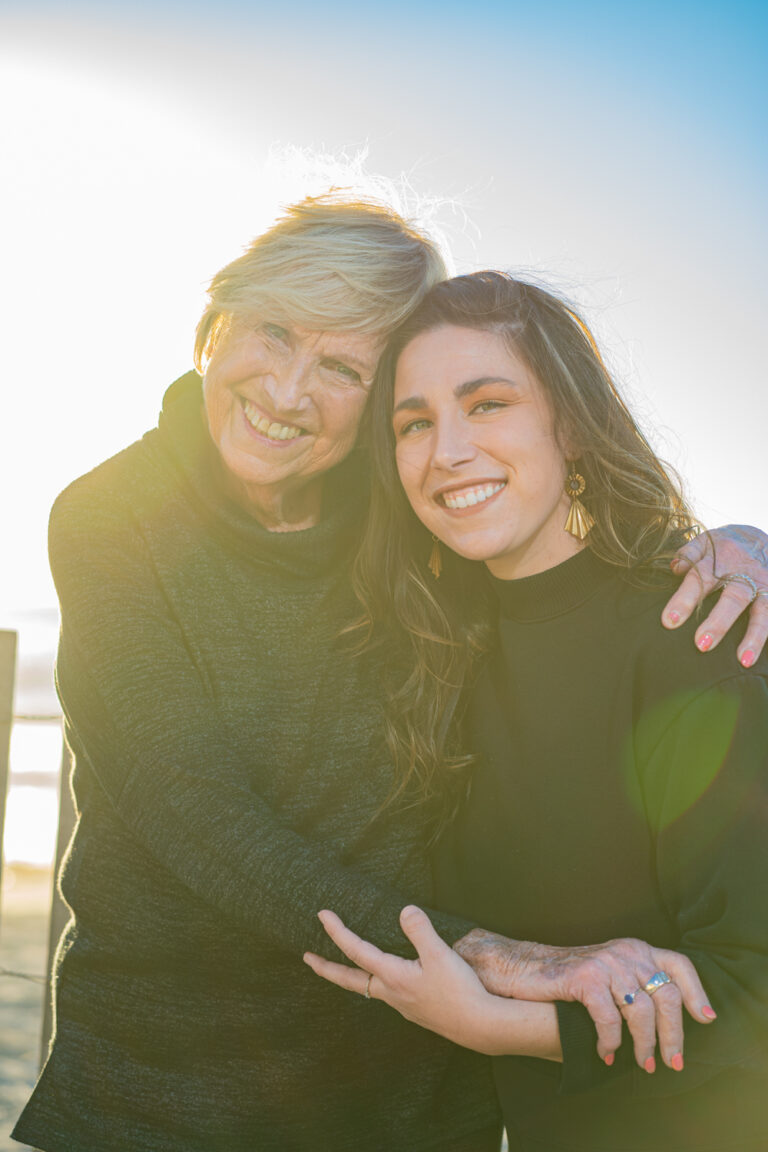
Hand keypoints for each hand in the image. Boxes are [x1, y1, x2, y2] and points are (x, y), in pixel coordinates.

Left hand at [304, 907, 560, 1058]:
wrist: (479, 1026)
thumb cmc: (459, 992)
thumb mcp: (440, 956)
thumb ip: (420, 931)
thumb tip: (404, 909)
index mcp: (393, 976)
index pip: (357, 951)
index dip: (337, 931)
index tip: (322, 915)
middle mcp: (392, 993)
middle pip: (351, 980)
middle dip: (327, 968)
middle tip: (308, 959)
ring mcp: (403, 1003)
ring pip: (368, 987)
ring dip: (352, 975)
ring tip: (346, 966)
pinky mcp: (416, 1008)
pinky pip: (387, 991)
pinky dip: (376, 981)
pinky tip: (390, 977)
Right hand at [453, 929, 714, 1071]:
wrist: (521, 968)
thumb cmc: (567, 979)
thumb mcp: (609, 973)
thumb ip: (635, 986)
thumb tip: (665, 1028)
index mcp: (635, 949)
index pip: (678, 965)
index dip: (696, 993)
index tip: (706, 1019)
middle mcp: (626, 951)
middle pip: (667, 995)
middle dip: (674, 1036)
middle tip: (671, 1062)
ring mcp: (606, 962)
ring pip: (643, 1011)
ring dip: (645, 1045)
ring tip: (642, 1063)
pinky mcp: (585, 977)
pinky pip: (610, 1018)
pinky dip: (611, 1041)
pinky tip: (605, 1053)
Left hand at [662, 525, 767, 664]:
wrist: (764, 537)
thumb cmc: (728, 546)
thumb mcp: (707, 541)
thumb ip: (688, 553)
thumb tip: (674, 569)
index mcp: (721, 557)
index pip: (699, 578)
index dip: (684, 599)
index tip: (669, 622)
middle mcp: (746, 572)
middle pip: (733, 598)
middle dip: (718, 622)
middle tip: (701, 645)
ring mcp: (766, 585)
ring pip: (763, 611)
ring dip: (754, 636)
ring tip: (743, 660)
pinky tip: (761, 658)